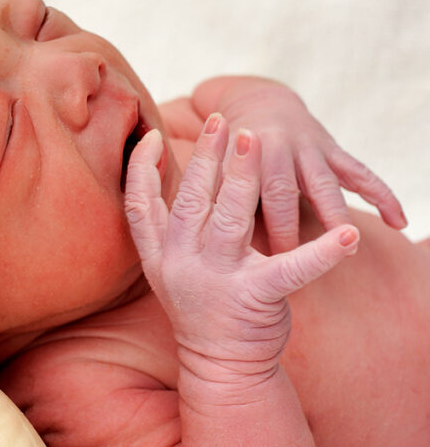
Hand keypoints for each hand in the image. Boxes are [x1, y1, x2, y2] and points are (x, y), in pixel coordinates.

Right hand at [124, 115, 358, 381]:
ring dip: (244, 176)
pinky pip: (292, 269)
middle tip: (223, 122)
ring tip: (256, 140)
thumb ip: (167, 227)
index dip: (142, 169)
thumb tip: (162, 174)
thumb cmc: (201, 306)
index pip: (140, 205)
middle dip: (207, 157)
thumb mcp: (168, 267)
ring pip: (230, 218)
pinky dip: (323, 252)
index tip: (153, 136)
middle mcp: (182, 263)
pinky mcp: (256, 297)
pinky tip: (346, 235)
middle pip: (191, 200)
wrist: (220, 364)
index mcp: (159, 255)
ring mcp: (217, 280)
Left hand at [197, 77, 404, 253]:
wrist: (260, 104)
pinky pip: (362, 174)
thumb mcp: (215, 169)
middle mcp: (273, 148)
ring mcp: (308, 149)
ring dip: (336, 214)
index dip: (237, 227)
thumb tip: (188, 241)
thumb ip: (208, 199)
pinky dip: (382, 196)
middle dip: (286, 227)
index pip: (235, 195)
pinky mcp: (333, 150)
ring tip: (351, 244)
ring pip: (324, 184)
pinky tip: (400, 222)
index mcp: (236, 157)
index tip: (239, 262)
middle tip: (287, 261)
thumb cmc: (230, 155)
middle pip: (280, 191)